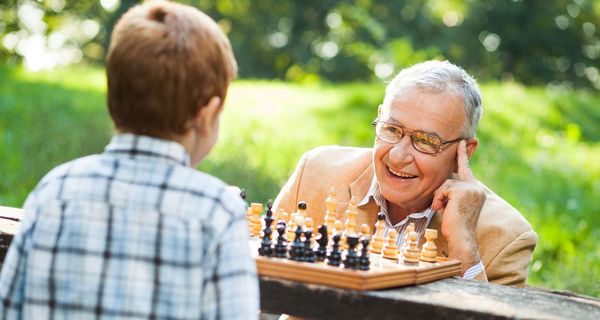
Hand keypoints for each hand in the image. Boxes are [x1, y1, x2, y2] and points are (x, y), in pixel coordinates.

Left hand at [431, 140, 485, 272]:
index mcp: (476, 189)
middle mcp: (476, 187)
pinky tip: (443, 209)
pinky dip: (438, 200)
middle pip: (449, 179)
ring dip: (439, 198)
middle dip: (442, 193)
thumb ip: (452, 191)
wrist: (461, 238)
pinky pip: (442, 190)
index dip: (462, 154)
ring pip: (444, 184)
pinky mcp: (463, 191)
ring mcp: (471, 188)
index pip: (466, 168)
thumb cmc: (454, 224)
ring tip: (444, 210)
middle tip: (445, 207)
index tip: (462, 140)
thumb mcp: (453, 203)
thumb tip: (443, 182)